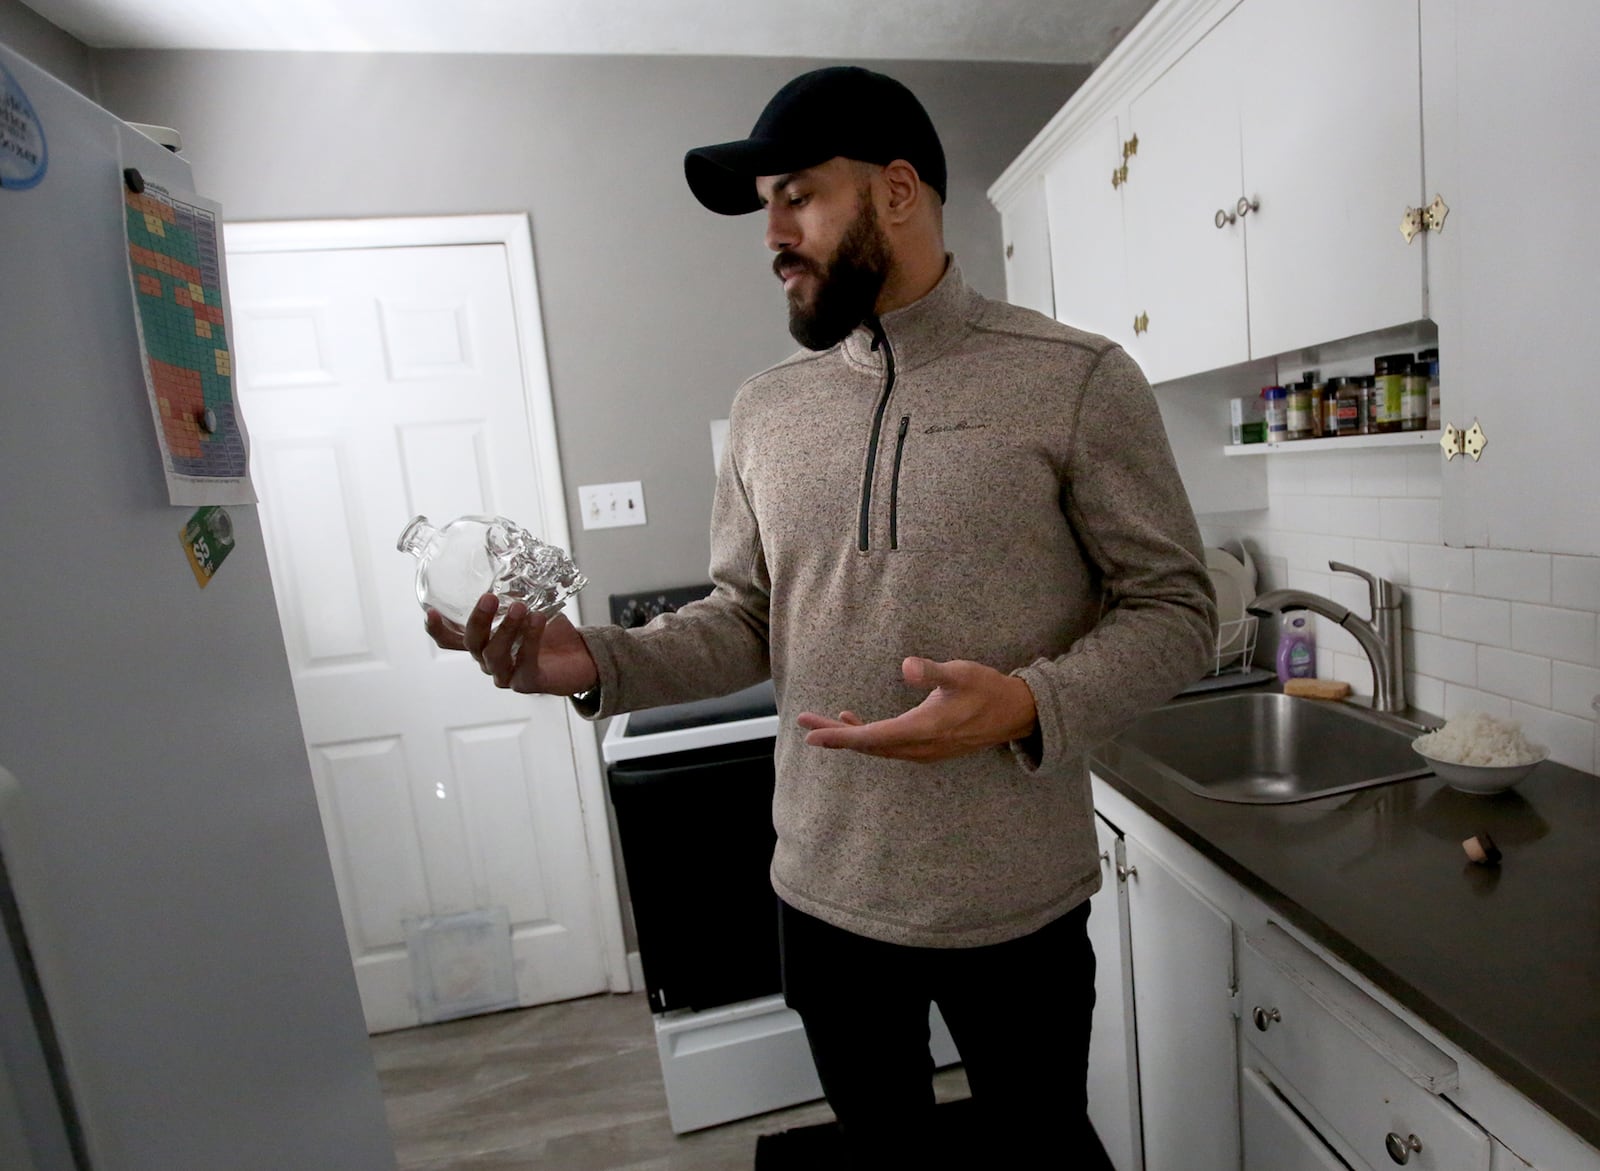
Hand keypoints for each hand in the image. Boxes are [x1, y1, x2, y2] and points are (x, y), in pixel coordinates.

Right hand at [425, 594, 598, 695]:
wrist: (579, 655)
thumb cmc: (549, 630)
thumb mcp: (529, 605)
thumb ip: (515, 591)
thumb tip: (510, 564)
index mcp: (483, 642)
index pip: (450, 640)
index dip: (438, 629)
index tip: (431, 611)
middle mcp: (489, 660)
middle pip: (472, 643)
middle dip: (479, 620)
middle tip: (489, 598)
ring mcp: (506, 674)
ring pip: (495, 654)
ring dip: (506, 628)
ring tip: (520, 607)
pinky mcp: (528, 682)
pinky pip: (525, 662)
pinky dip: (530, 639)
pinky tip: (538, 619)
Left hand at [796, 657, 1037, 761]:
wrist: (1016, 714)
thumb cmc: (987, 689)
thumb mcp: (961, 673)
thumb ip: (933, 672)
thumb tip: (908, 666)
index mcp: (922, 730)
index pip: (872, 737)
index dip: (840, 736)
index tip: (812, 734)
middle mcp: (919, 747)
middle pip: (868, 745)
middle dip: (835, 736)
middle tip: (804, 721)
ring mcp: (924, 751)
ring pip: (877, 748)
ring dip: (850, 737)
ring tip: (824, 722)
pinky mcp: (928, 749)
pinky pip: (889, 747)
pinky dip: (869, 737)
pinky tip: (858, 723)